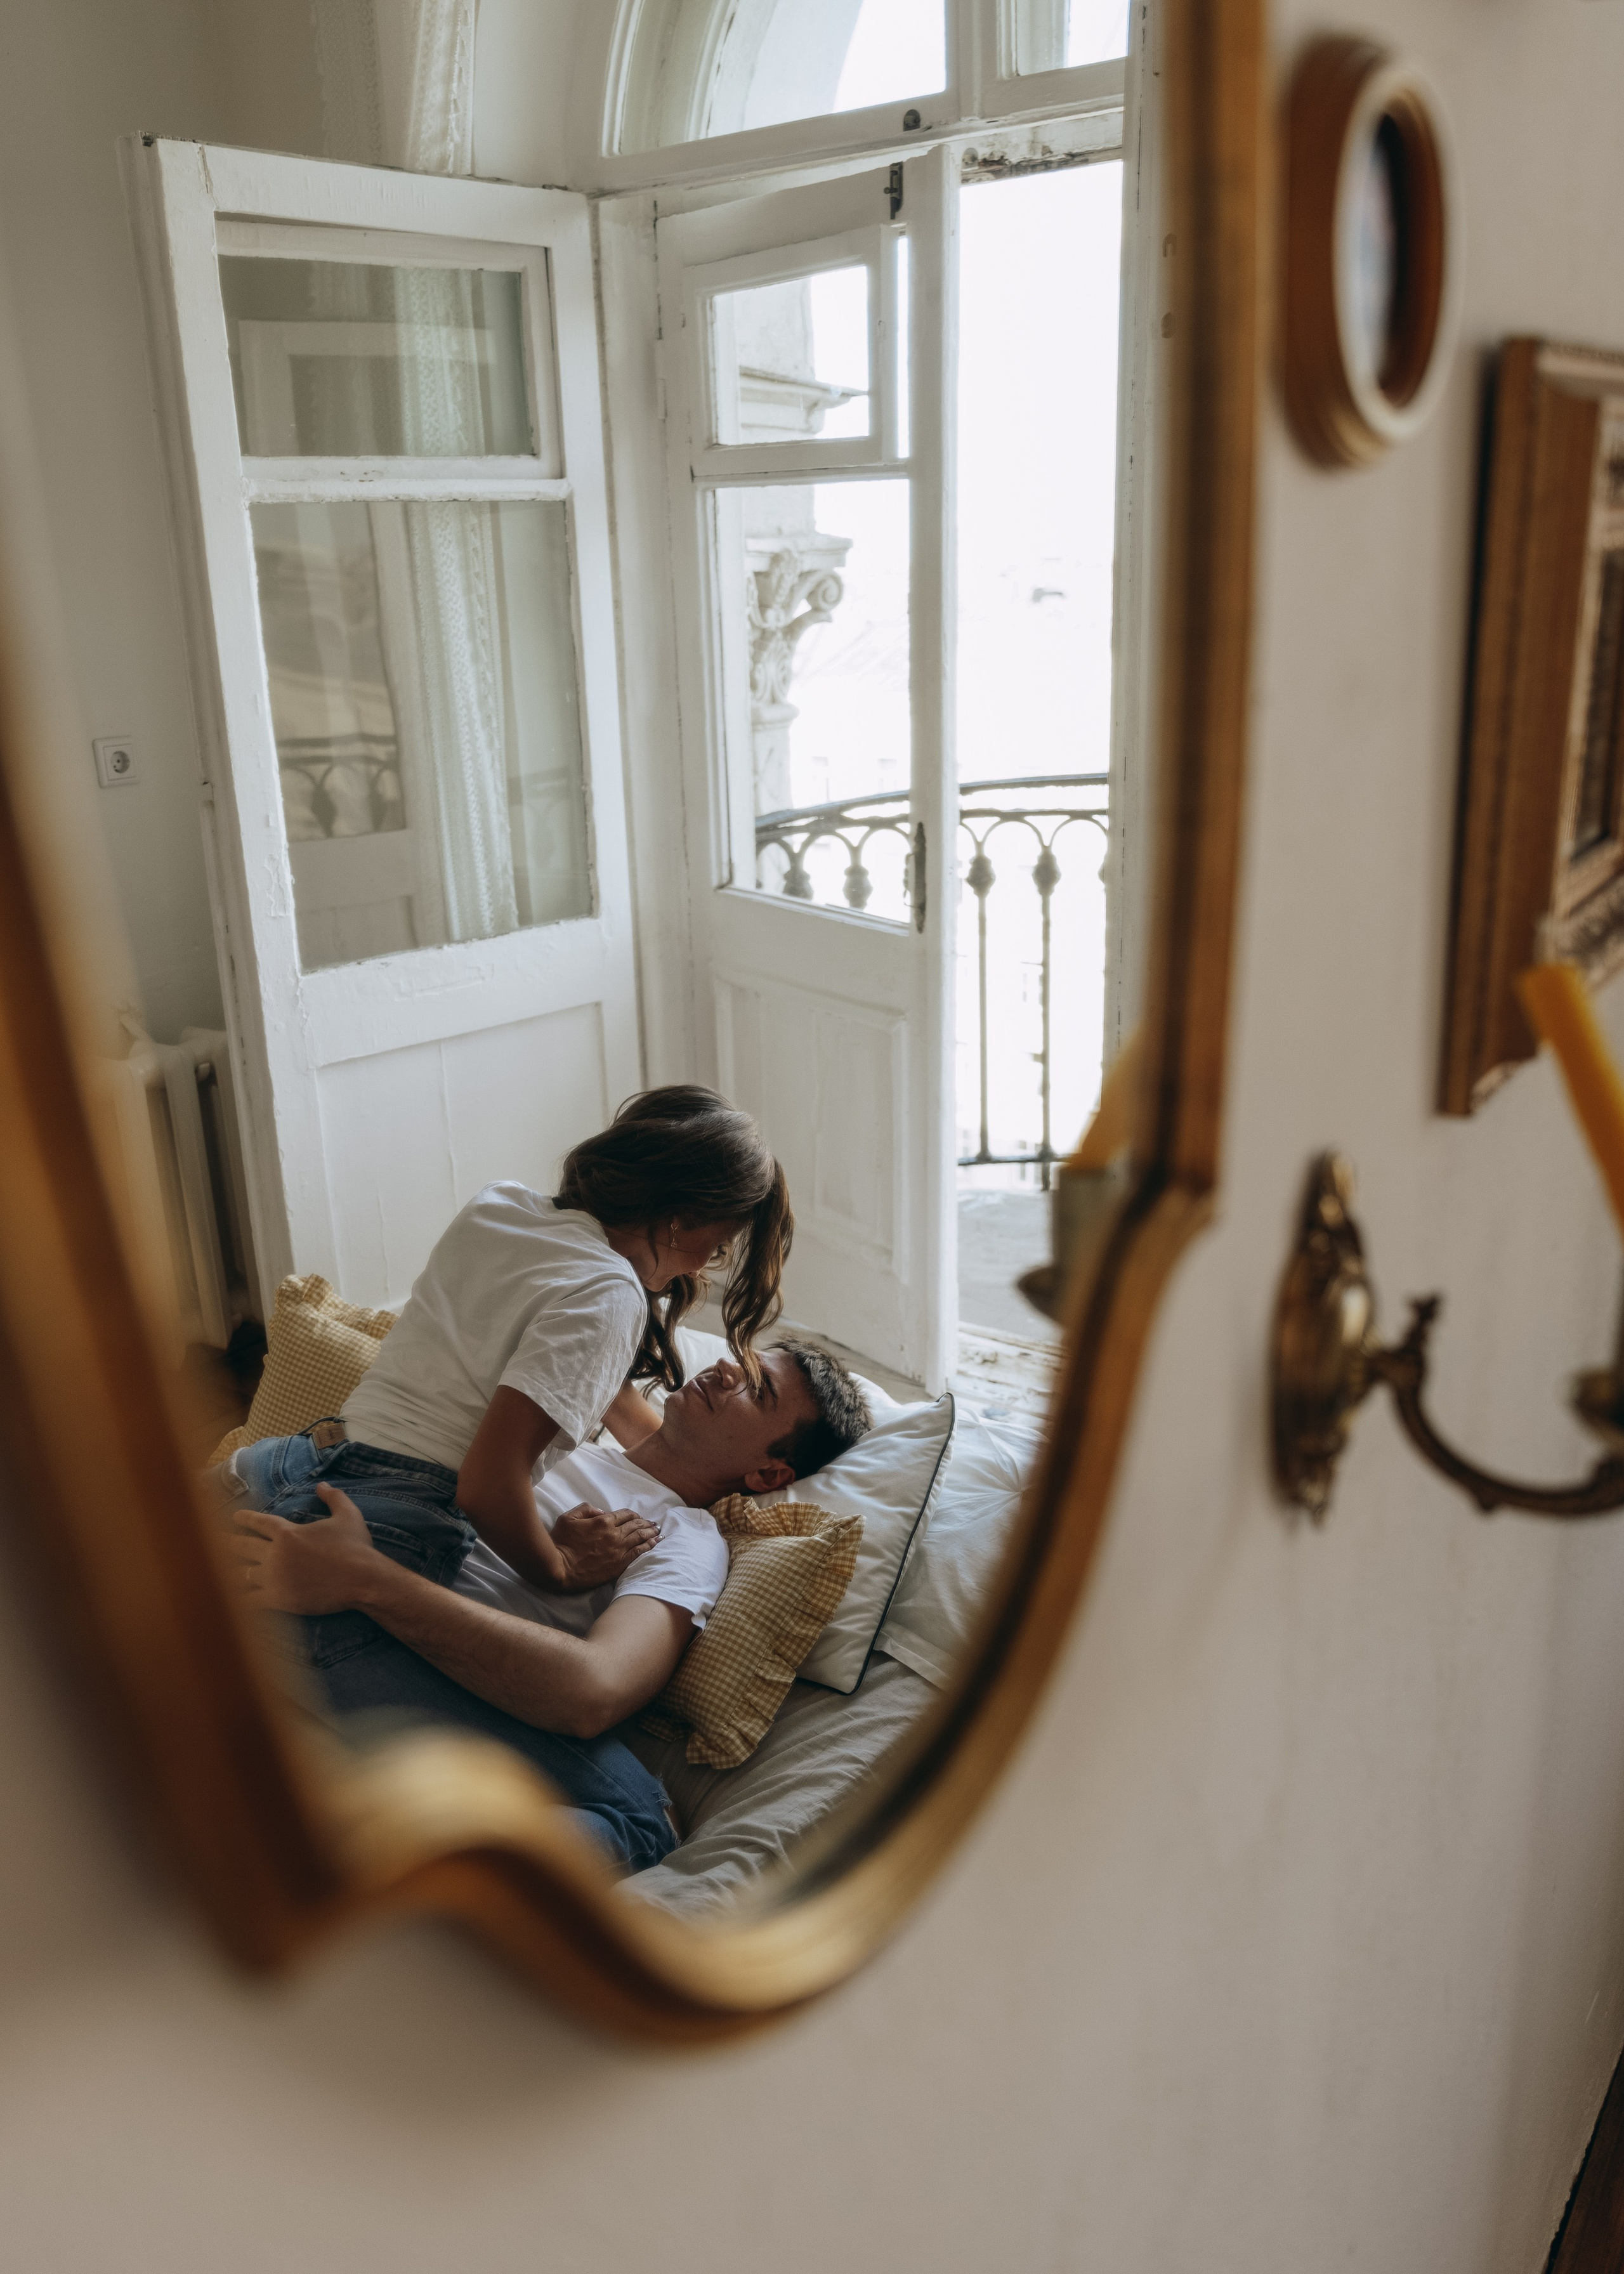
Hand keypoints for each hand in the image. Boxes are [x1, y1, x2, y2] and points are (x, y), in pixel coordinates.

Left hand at [229, 1483, 384, 1613]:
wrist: (362, 1579)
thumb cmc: (356, 1547)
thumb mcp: (348, 1515)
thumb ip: (333, 1498)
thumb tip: (322, 1485)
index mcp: (288, 1533)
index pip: (259, 1523)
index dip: (245, 1519)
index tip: (234, 1518)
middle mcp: (275, 1554)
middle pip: (244, 1547)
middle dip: (229, 1543)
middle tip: (217, 1542)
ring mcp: (275, 1578)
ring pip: (245, 1574)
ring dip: (235, 1573)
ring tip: (222, 1573)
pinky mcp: (279, 1599)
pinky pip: (252, 1600)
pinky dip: (242, 1600)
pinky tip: (233, 1602)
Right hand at [550, 1502, 659, 1591]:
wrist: (560, 1569)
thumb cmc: (561, 1543)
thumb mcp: (567, 1518)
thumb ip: (585, 1509)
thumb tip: (601, 1511)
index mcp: (602, 1521)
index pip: (625, 1514)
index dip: (633, 1515)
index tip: (638, 1517)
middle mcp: (614, 1534)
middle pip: (636, 1525)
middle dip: (646, 1522)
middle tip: (653, 1523)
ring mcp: (618, 1550)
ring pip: (640, 1537)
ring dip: (651, 1532)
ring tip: (658, 1530)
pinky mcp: (619, 1564)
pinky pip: (639, 1552)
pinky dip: (649, 1546)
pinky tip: (656, 1543)